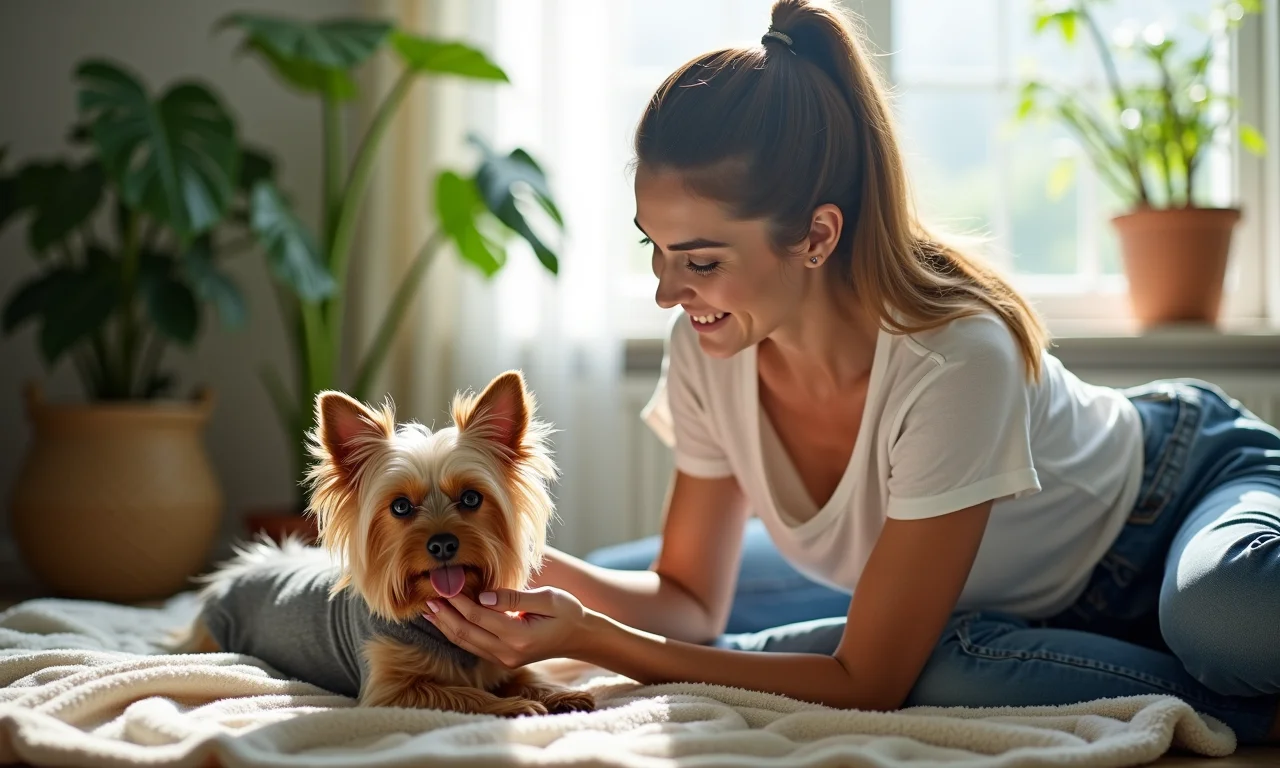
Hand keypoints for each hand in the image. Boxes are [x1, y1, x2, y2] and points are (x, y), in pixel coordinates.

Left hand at [424, 586, 590, 668]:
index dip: (458, 601)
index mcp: (519, 636)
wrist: (580, 637)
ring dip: (445, 626)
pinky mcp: (503, 659)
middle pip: (466, 633)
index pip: (478, 616)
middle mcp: (508, 652)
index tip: (444, 585)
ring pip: (466, 643)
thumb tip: (483, 596)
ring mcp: (504, 659)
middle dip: (444, 615)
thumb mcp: (547, 597)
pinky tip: (446, 622)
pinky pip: (473, 646)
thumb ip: (514, 597)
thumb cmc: (567, 612)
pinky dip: (456, 633)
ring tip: (428, 610)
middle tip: (427, 598)